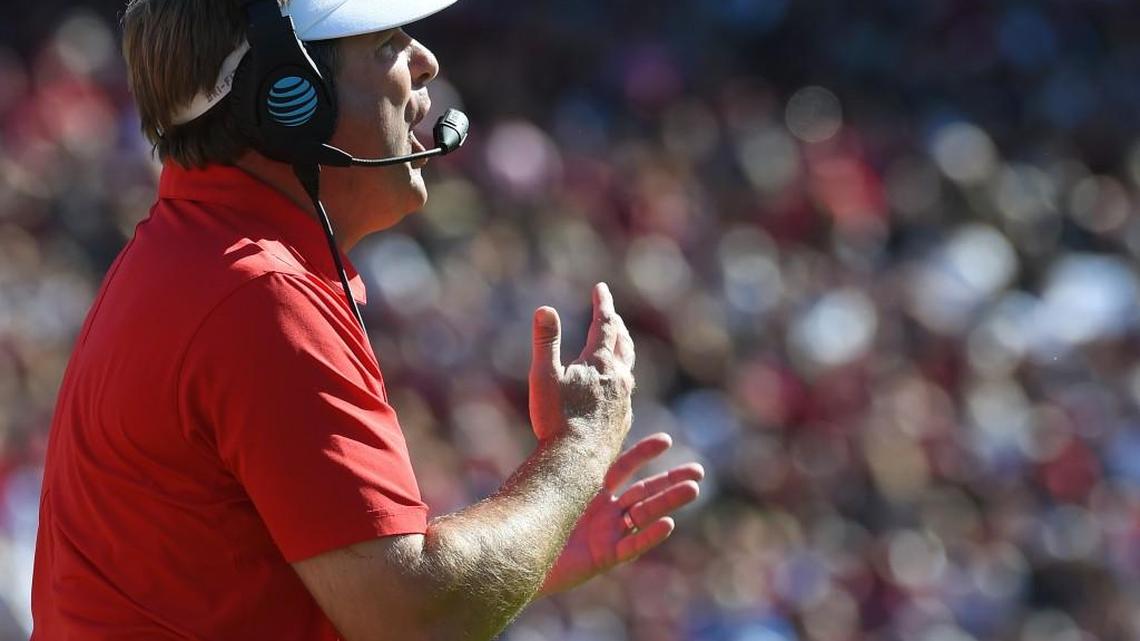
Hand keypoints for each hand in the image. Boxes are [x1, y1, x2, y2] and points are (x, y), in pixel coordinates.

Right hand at [529, 283, 635, 455]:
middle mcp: (618, 380)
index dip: (602, 304)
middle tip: (611, 315)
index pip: (605, 325)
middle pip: (622, 345)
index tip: (601, 288)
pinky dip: (621, 383)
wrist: (575, 463)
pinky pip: (625, 396)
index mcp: (600, 364)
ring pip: (628, 370)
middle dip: (616, 326)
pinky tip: (616, 391)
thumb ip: (546, 341)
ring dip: (623, 353)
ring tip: (619, 347)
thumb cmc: (555, 420)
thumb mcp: (543, 376)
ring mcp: (623, 403)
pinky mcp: (622, 423)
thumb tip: (545, 308)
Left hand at [538, 433, 702, 595]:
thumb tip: (552, 417)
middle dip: (670, 481)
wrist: (516, 555)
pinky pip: (632, 545)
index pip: (622, 467)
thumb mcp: (543, 485)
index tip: (666, 440)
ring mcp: (607, 533)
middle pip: (644, 492)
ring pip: (644, 515)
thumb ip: (555, 462)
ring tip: (694, 489)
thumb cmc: (524, 520)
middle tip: (699, 471)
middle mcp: (604, 510)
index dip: (644, 454)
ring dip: (669, 502)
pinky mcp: (604, 557)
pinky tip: (669, 524)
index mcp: (589, 489)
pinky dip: (650, 535)